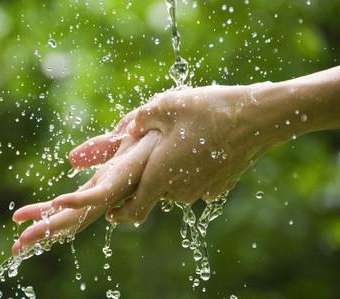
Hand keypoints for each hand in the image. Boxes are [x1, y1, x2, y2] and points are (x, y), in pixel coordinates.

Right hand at [11, 130, 158, 253]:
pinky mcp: (120, 181)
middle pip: (66, 220)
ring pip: (77, 215)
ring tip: (24, 239)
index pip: (65, 210)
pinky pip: (96, 195)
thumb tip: (72, 160)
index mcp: (100, 191)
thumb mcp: (115, 146)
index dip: (42, 219)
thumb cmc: (148, 142)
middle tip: (15, 250)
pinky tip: (58, 203)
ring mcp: (110, 192)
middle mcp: (103, 197)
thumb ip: (95, 152)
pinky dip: (77, 200)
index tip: (20, 228)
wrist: (171, 134)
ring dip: (49, 226)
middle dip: (40, 235)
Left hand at [56, 85, 270, 223]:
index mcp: (160, 176)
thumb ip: (140, 119)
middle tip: (151, 150)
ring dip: (172, 171)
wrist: (259, 118)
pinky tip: (200, 146)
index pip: (133, 211)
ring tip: (178, 142)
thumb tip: (128, 127)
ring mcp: (203, 190)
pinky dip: (192, 170)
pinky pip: (197, 181)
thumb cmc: (208, 111)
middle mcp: (180, 190)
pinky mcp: (221, 186)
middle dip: (149, 175)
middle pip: (155, 191)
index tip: (111, 213)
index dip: (120, 215)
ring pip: (176, 185)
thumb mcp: (166, 105)